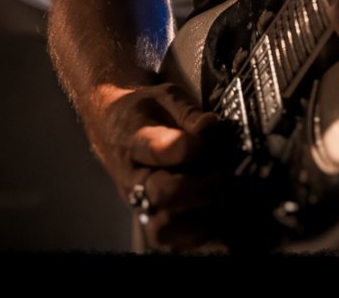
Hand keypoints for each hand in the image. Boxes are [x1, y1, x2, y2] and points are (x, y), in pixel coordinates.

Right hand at [90, 81, 232, 250]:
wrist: (114, 128)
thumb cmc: (143, 114)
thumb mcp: (163, 97)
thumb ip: (187, 111)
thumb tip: (211, 126)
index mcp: (132, 141)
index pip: (156, 149)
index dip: (187, 146)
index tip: (208, 134)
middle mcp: (133, 179)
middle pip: (161, 195)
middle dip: (201, 186)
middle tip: (224, 171)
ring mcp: (142, 205)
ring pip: (165, 229)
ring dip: (202, 216)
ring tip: (224, 197)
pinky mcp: (155, 222)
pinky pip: (177, 242)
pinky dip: (205, 234)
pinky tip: (225, 217)